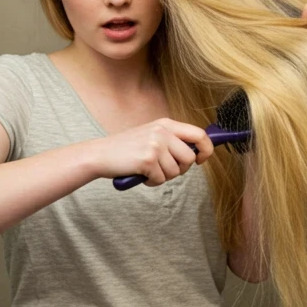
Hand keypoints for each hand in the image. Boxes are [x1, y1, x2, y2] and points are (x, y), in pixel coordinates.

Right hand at [90, 119, 213, 186]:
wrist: (100, 155)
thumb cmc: (127, 149)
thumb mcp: (152, 136)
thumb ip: (172, 140)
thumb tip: (196, 153)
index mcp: (166, 124)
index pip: (199, 134)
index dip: (206, 149)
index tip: (201, 159)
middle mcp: (162, 132)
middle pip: (189, 158)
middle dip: (180, 169)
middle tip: (165, 170)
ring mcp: (155, 145)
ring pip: (176, 172)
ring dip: (163, 177)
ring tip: (149, 170)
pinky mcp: (148, 160)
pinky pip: (161, 179)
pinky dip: (152, 182)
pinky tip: (141, 174)